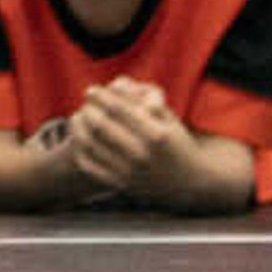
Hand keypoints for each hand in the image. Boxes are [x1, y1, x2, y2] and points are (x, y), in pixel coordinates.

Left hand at [62, 77, 190, 194]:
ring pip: (90, 144)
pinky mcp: (121, 185)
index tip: (91, 90)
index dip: (100, 96)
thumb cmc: (177, 143)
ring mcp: (131, 172)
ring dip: (79, 127)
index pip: (119, 109)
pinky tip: (79, 138)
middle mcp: (142, 154)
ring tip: (78, 118)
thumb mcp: (169, 120)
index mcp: (156, 135)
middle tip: (85, 104)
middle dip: (88, 109)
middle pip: (100, 124)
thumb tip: (116, 85)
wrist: (192, 184)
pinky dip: (79, 149)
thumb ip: (146, 99)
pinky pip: (88, 165)